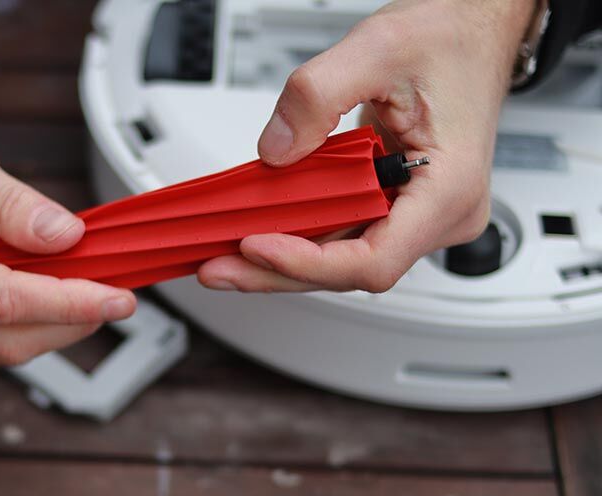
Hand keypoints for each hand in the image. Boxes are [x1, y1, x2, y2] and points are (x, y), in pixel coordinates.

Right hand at [0, 127, 135, 363]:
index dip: (68, 303)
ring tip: (92, 292)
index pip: (1, 300)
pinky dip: (33, 328)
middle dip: (74, 320)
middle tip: (119, 295)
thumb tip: (65, 236)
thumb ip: (10, 200)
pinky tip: (54, 302)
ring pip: (5, 352)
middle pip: (9, 339)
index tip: (117, 297)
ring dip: (59, 327)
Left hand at [198, 0, 532, 292]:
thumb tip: (275, 151)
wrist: (473, 28)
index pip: (374, 259)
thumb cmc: (449, 38)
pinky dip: (299, 235)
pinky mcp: (397, 206)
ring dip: (282, 259)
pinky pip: (344, 232)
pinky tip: (258, 232)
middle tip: (217, 268)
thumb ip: (316, 96)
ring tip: (223, 257)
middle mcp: (439, 214)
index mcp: (449, 187)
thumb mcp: (376, 48)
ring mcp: (417, 214)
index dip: (309, 263)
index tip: (257, 246)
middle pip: (349, 268)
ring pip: (342, 257)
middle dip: (278, 270)